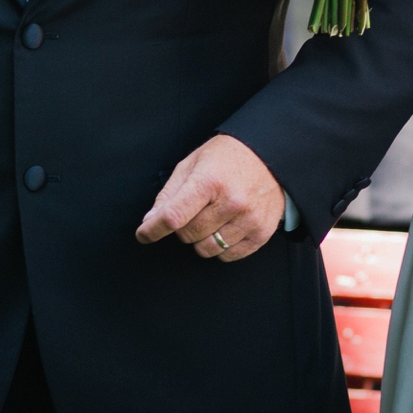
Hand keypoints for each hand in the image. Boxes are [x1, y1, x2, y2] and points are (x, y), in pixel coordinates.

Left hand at [136, 133, 283, 260]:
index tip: (143, 235)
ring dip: (201, 239)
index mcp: (210, 181)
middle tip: (193, 211)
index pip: (174, 216)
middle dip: (183, 227)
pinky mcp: (261, 232)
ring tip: (210, 219)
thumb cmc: (226, 158)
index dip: (153, 229)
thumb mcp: (192, 164)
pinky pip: (228, 256)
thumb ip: (169, 193)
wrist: (270, 156)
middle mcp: (232, 202)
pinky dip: (220, 247)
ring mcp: (249, 219)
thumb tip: (151, 221)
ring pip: (207, 249)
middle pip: (188, 235)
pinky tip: (225, 228)